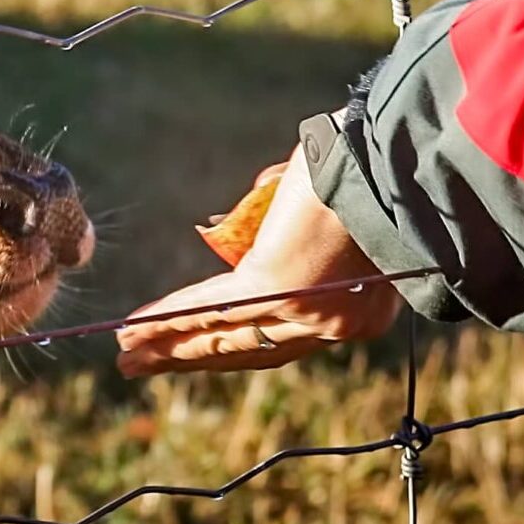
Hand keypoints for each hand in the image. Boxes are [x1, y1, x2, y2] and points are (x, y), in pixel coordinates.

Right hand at [116, 138, 400, 375]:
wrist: (393, 160)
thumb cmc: (369, 165)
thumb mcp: (331, 202)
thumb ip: (295, 218)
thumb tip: (255, 214)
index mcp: (358, 306)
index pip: (284, 334)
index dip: (234, 340)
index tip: (198, 344)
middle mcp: (335, 322)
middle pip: (249, 350)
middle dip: (193, 357)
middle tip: (147, 363)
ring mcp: (307, 310)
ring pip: (225, 336)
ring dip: (171, 347)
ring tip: (129, 356)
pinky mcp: (279, 287)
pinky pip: (213, 308)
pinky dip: (171, 318)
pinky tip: (138, 330)